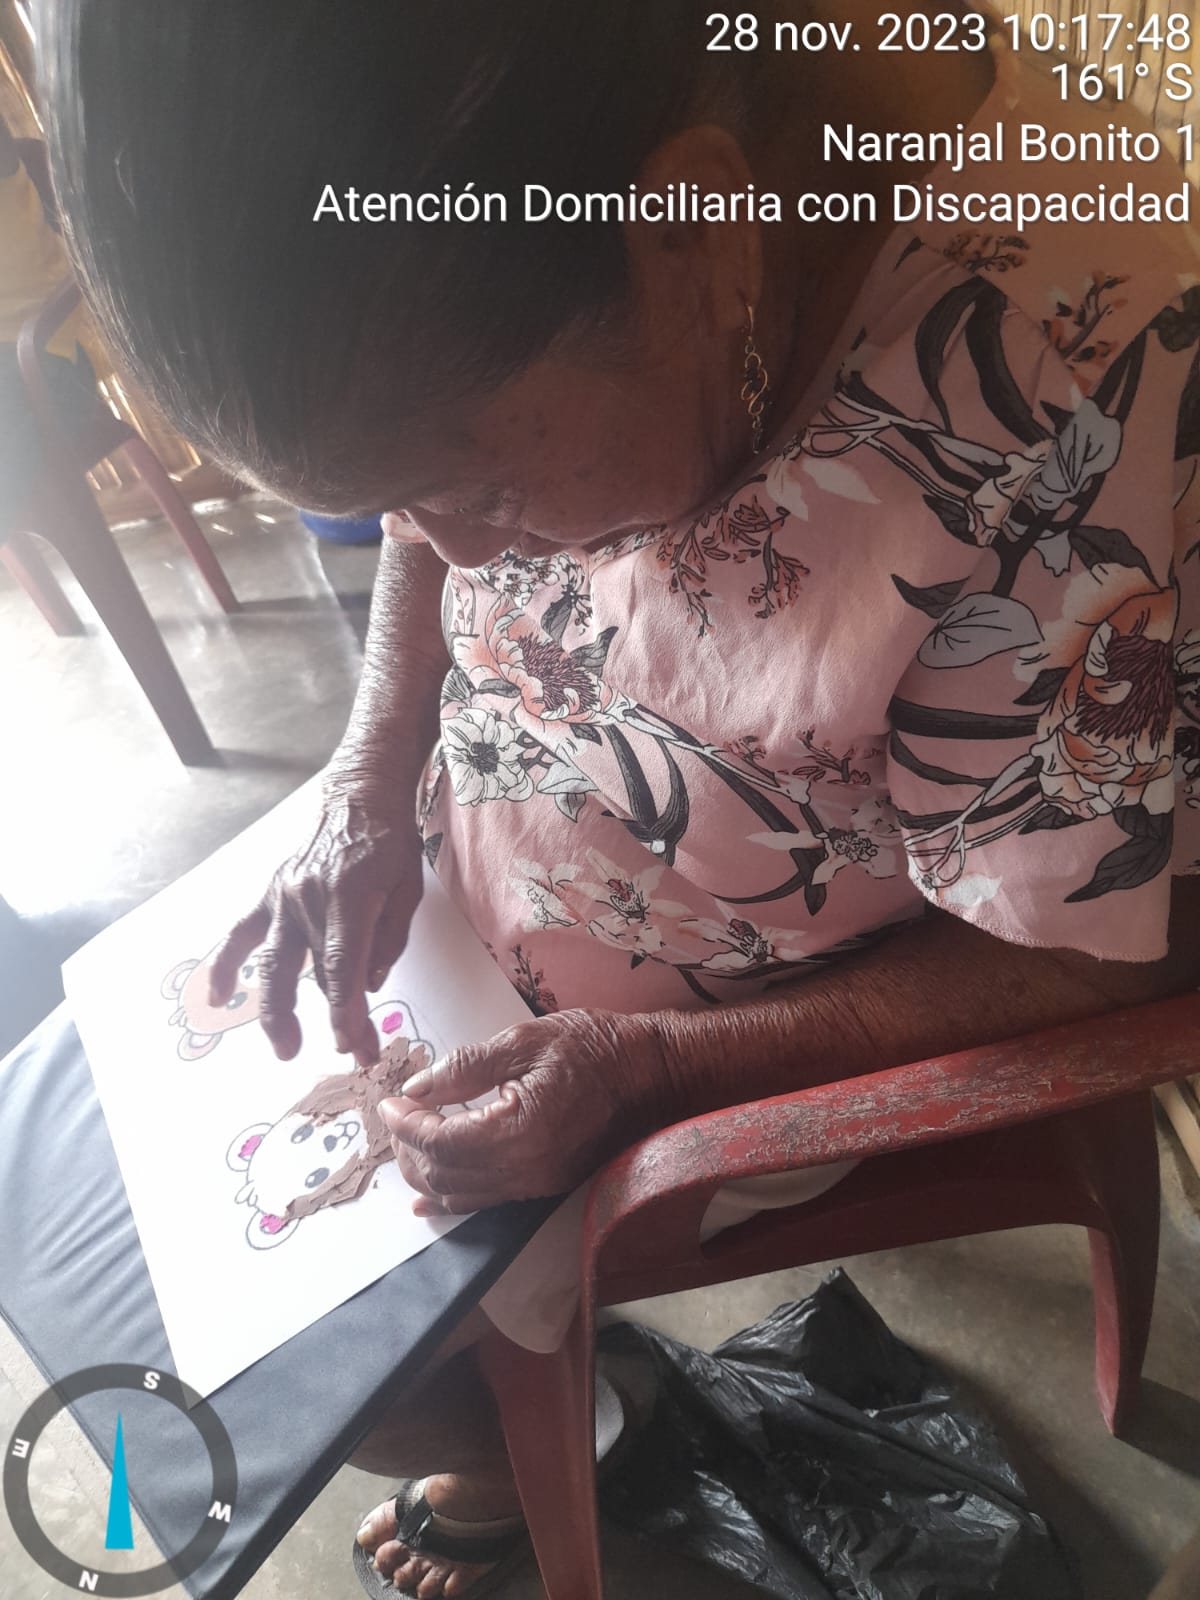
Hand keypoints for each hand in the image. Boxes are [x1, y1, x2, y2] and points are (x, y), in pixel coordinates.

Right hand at [207, 776, 423, 1065]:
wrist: (358, 797)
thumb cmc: (391, 844)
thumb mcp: (409, 888)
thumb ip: (392, 937)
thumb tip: (369, 984)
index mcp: (349, 895)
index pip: (344, 966)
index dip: (347, 1010)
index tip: (355, 1043)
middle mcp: (309, 898)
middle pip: (316, 973)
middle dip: (333, 1019)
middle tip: (352, 1054)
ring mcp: (283, 897)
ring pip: (274, 963)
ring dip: (277, 1010)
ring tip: (285, 1048)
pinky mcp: (270, 895)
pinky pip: (240, 934)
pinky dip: (225, 965)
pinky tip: (217, 997)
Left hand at [380, 1009, 670, 1213]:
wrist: (653, 1074)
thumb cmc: (594, 1047)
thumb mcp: (525, 1041)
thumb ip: (466, 1067)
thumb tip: (416, 1089)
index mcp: (520, 1132)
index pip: (442, 1142)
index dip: (406, 1124)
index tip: (388, 1101)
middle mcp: (527, 1171)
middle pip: (445, 1174)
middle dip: (408, 1148)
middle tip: (396, 1115)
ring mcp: (537, 1185)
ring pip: (460, 1195)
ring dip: (425, 1172)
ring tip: (406, 1141)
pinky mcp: (544, 1186)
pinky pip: (484, 1201)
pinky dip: (451, 1195)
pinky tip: (428, 1192)